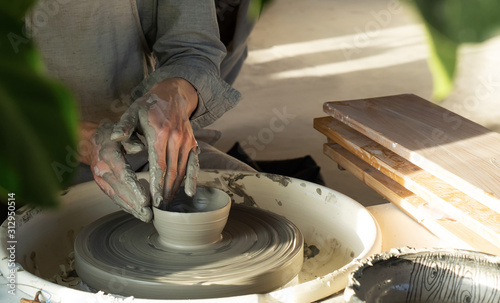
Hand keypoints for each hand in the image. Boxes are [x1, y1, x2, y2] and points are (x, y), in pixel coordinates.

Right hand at [80, 122, 152, 221]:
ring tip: (145, 218)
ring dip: (131, 209)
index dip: (134, 189)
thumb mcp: (121, 128)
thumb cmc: (111, 133)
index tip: (146, 200)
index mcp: (109, 155)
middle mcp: (103, 170)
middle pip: (120, 191)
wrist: (89, 139)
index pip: (123, 175)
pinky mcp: (102, 184)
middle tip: (148, 216)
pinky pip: (114, 197)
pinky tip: (136, 213)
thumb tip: (140, 148)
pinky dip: (125, 206)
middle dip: (135, 205)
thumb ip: (131, 138)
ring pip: (117, 197)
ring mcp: (101, 179)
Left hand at [111, 78, 199, 208]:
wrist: (173, 95)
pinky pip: (193, 164)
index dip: (156, 185)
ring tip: (168, 204)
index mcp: (159, 134)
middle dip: (165, 192)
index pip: (158, 165)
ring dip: (176, 188)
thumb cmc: (149, 105)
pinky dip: (192, 178)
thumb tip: (114, 137)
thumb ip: (124, 126)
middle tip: (159, 208)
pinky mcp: (193, 143)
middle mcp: (176, 139)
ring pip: (182, 170)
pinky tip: (190, 192)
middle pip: (171, 171)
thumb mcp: (132, 111)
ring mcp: (186, 141)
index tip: (153, 200)